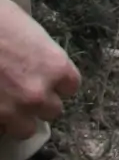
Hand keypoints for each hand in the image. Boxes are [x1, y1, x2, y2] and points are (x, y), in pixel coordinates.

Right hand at [0, 0, 79, 138]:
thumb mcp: (27, 29)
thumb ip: (39, 53)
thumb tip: (37, 61)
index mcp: (54, 66)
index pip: (71, 86)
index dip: (57, 83)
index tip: (46, 78)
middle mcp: (38, 93)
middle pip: (53, 111)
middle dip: (40, 102)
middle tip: (24, 91)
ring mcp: (11, 111)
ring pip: (26, 129)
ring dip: (19, 119)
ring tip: (6, 104)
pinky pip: (0, 130)